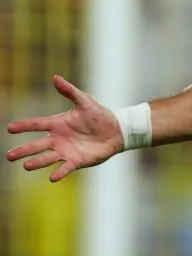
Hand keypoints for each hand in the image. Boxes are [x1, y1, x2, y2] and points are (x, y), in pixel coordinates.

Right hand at [7, 75, 122, 181]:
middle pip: (37, 145)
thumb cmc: (99, 115)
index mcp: (58, 124)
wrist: (116, 130)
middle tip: (9, 156)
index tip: (10, 129)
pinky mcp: (77, 161)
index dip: (24, 126)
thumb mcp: (85, 101)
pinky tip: (52, 177)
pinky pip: (65, 168)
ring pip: (47, 158)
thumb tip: (56, 77)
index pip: (37, 124)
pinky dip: (59, 173)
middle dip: (23, 150)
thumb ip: (70, 91)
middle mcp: (58, 139)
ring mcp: (66, 151)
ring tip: (26, 166)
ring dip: (37, 162)